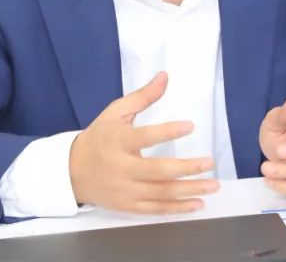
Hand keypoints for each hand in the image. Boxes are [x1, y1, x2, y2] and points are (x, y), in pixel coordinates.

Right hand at [69, 72, 219, 213]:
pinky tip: (198, 204)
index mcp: (118, 141)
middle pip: (157, 170)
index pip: (144, 137)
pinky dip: (178, 209)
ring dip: (189, 190)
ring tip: (213, 185)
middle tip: (210, 163)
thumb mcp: (115, 112)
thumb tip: (165, 76)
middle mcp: (121, 168)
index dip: (167, 132)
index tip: (190, 126)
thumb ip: (142, 97)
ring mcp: (125, 190)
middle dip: (186, 168)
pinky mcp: (128, 206)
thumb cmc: (99, 137)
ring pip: (161, 193)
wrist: (71, 171)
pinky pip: (156, 209)